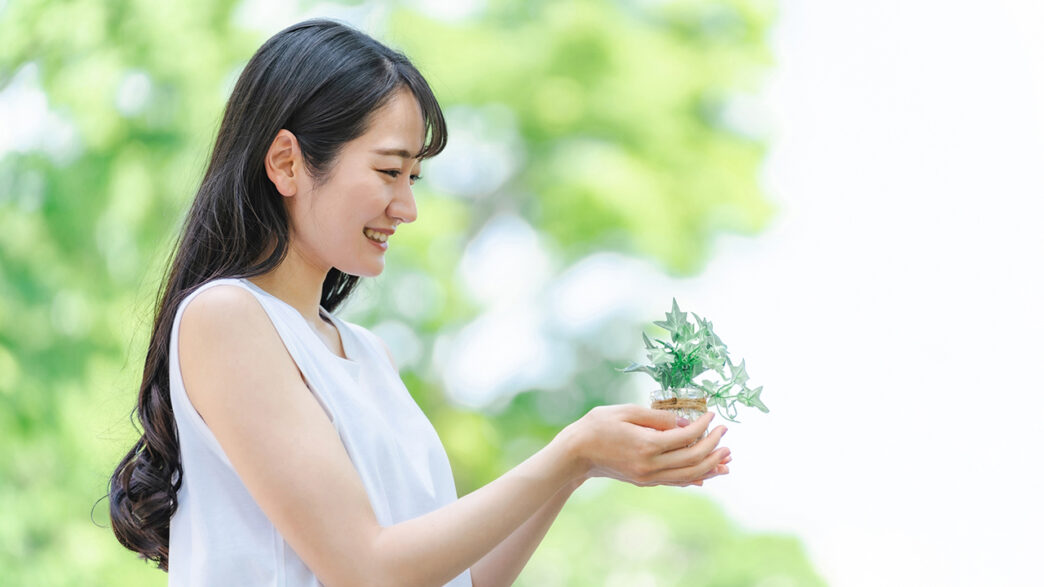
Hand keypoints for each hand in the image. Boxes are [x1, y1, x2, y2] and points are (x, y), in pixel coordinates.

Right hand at [562, 405, 729, 486]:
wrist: (577, 453)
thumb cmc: (598, 425)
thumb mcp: (626, 412)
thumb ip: (657, 417)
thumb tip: (685, 422)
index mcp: (646, 445)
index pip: (686, 436)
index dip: (703, 425)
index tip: (713, 414)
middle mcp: (650, 465)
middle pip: (693, 459)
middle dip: (713, 445)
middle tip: (725, 431)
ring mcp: (648, 477)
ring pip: (689, 475)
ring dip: (711, 466)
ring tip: (727, 458)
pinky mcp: (646, 481)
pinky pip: (677, 481)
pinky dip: (695, 477)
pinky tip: (708, 474)